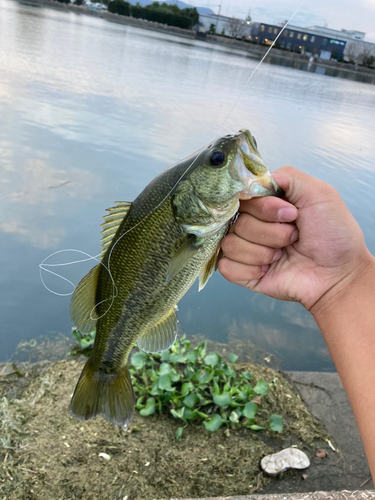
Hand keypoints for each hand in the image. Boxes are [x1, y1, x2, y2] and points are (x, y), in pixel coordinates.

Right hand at [218, 166, 373, 311]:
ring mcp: (248, 249)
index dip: (264, 208)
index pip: (244, 197)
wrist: (339, 276)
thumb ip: (287, 176)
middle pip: (238, 222)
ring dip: (262, 252)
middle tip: (294, 238)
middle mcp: (255, 224)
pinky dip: (248, 269)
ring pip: (230, 243)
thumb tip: (254, 180)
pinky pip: (226, 266)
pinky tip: (268, 270)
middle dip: (270, 233)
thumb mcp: (318, 193)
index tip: (290, 214)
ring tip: (283, 255)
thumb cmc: (334, 235)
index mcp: (268, 204)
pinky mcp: (244, 273)